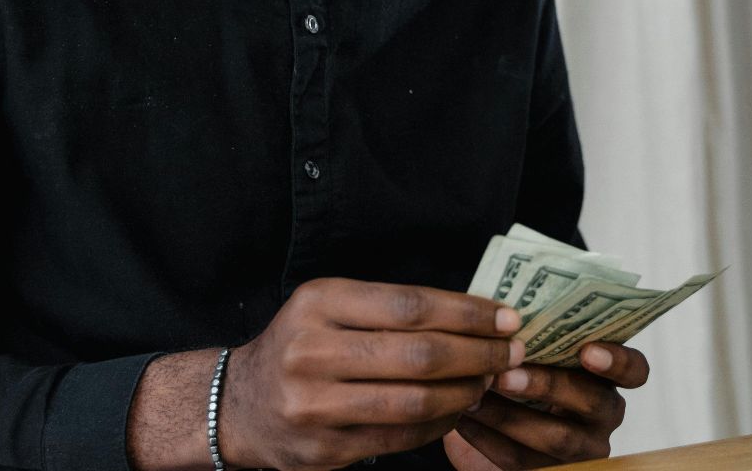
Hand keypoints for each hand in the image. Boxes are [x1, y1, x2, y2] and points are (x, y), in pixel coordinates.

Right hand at [222, 278, 524, 470]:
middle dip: (478, 354)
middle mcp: (311, 351)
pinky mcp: (324, 449)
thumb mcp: (329, 307)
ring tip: (489, 382)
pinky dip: (439, 425)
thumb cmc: (301, 346)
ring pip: (415, 402)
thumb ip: (390, 309)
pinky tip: (457, 410)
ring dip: (465, 392)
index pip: (410, 305)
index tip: (506, 318)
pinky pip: (400, 438)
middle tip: (512, 352)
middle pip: (419, 354)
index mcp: (318, 303)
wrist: (239, 405)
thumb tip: (476, 314)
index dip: (467, 313)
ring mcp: (315, 405)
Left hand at [442, 342, 649, 468]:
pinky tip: (462, 420)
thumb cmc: (516, 374)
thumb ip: (531, 335)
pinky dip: (489, 439)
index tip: (588, 349)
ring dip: (511, 415)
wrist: (489, 425)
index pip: (635, 370)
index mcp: (607, 376)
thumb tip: (502, 309)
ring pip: (558, 437)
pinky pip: (523, 460)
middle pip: (593, 402)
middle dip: (547, 386)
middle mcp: (604, 414)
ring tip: (475, 394)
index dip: (618, 361)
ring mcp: (583, 449)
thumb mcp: (530, 353)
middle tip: (506, 374)